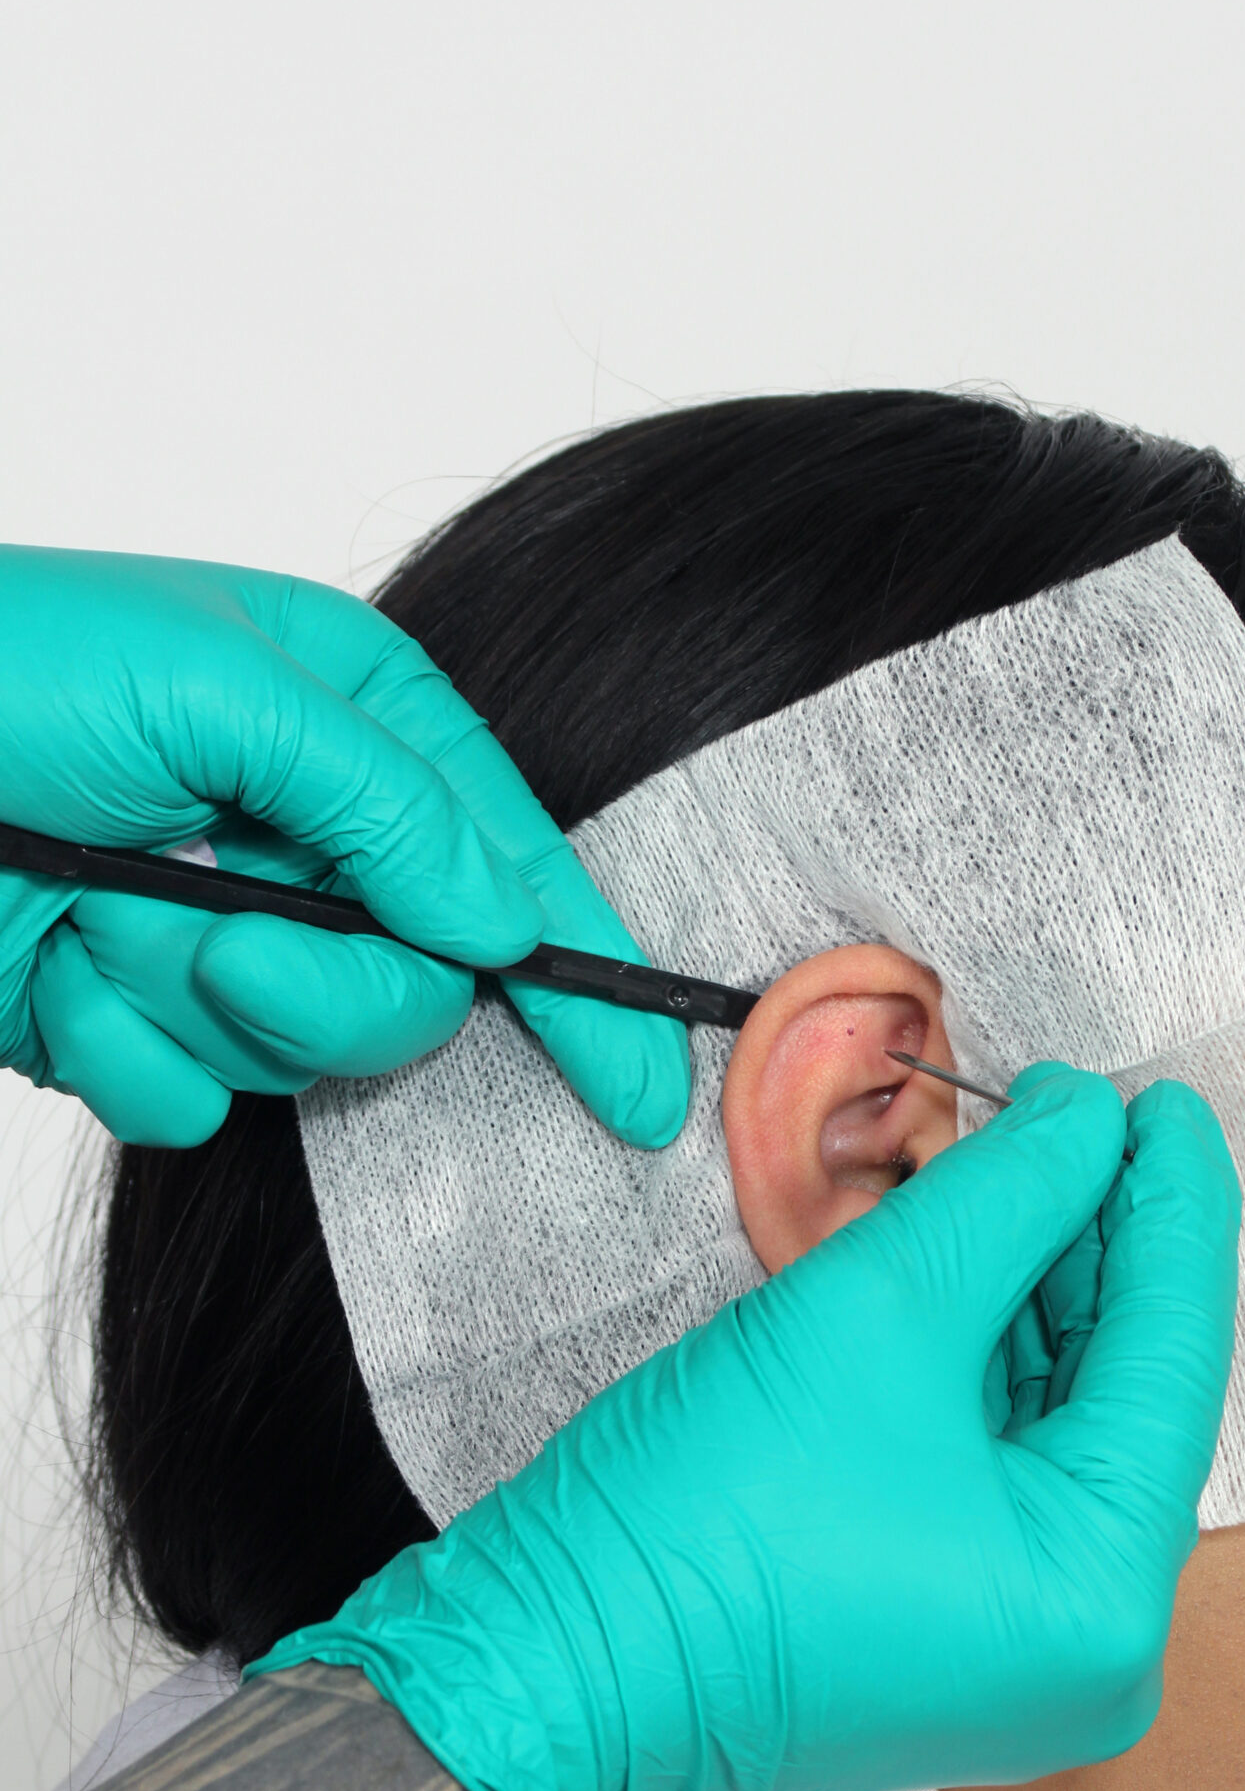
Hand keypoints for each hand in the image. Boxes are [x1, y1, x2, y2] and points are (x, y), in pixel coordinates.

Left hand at [0, 547, 689, 1146]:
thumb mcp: (218, 689)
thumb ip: (385, 803)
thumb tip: (501, 923)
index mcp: (352, 726)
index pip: (508, 863)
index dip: (581, 976)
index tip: (641, 1084)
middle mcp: (304, 838)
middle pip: (419, 988)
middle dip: (328, 992)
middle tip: (229, 952)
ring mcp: (223, 937)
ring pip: (306, 1058)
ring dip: (193, 1005)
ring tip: (101, 920)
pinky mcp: (140, 1018)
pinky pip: (190, 1101)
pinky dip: (115, 1050)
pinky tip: (51, 976)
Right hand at [251, 1068, 1239, 1790]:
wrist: (537, 1668)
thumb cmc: (697, 1516)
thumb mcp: (876, 1312)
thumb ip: (1008, 1200)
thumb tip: (1086, 1120)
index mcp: (1105, 1594)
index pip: (1175, 1355)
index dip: (1171, 1205)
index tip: (1161, 1096)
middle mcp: (1094, 1647)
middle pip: (1127, 1394)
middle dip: (1100, 1244)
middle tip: (1084, 1114)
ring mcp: (1020, 1653)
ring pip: (1062, 1428)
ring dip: (1042, 1296)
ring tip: (1027, 1164)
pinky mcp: (948, 1636)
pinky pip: (1004, 1474)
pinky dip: (991, 1368)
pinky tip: (977, 1262)